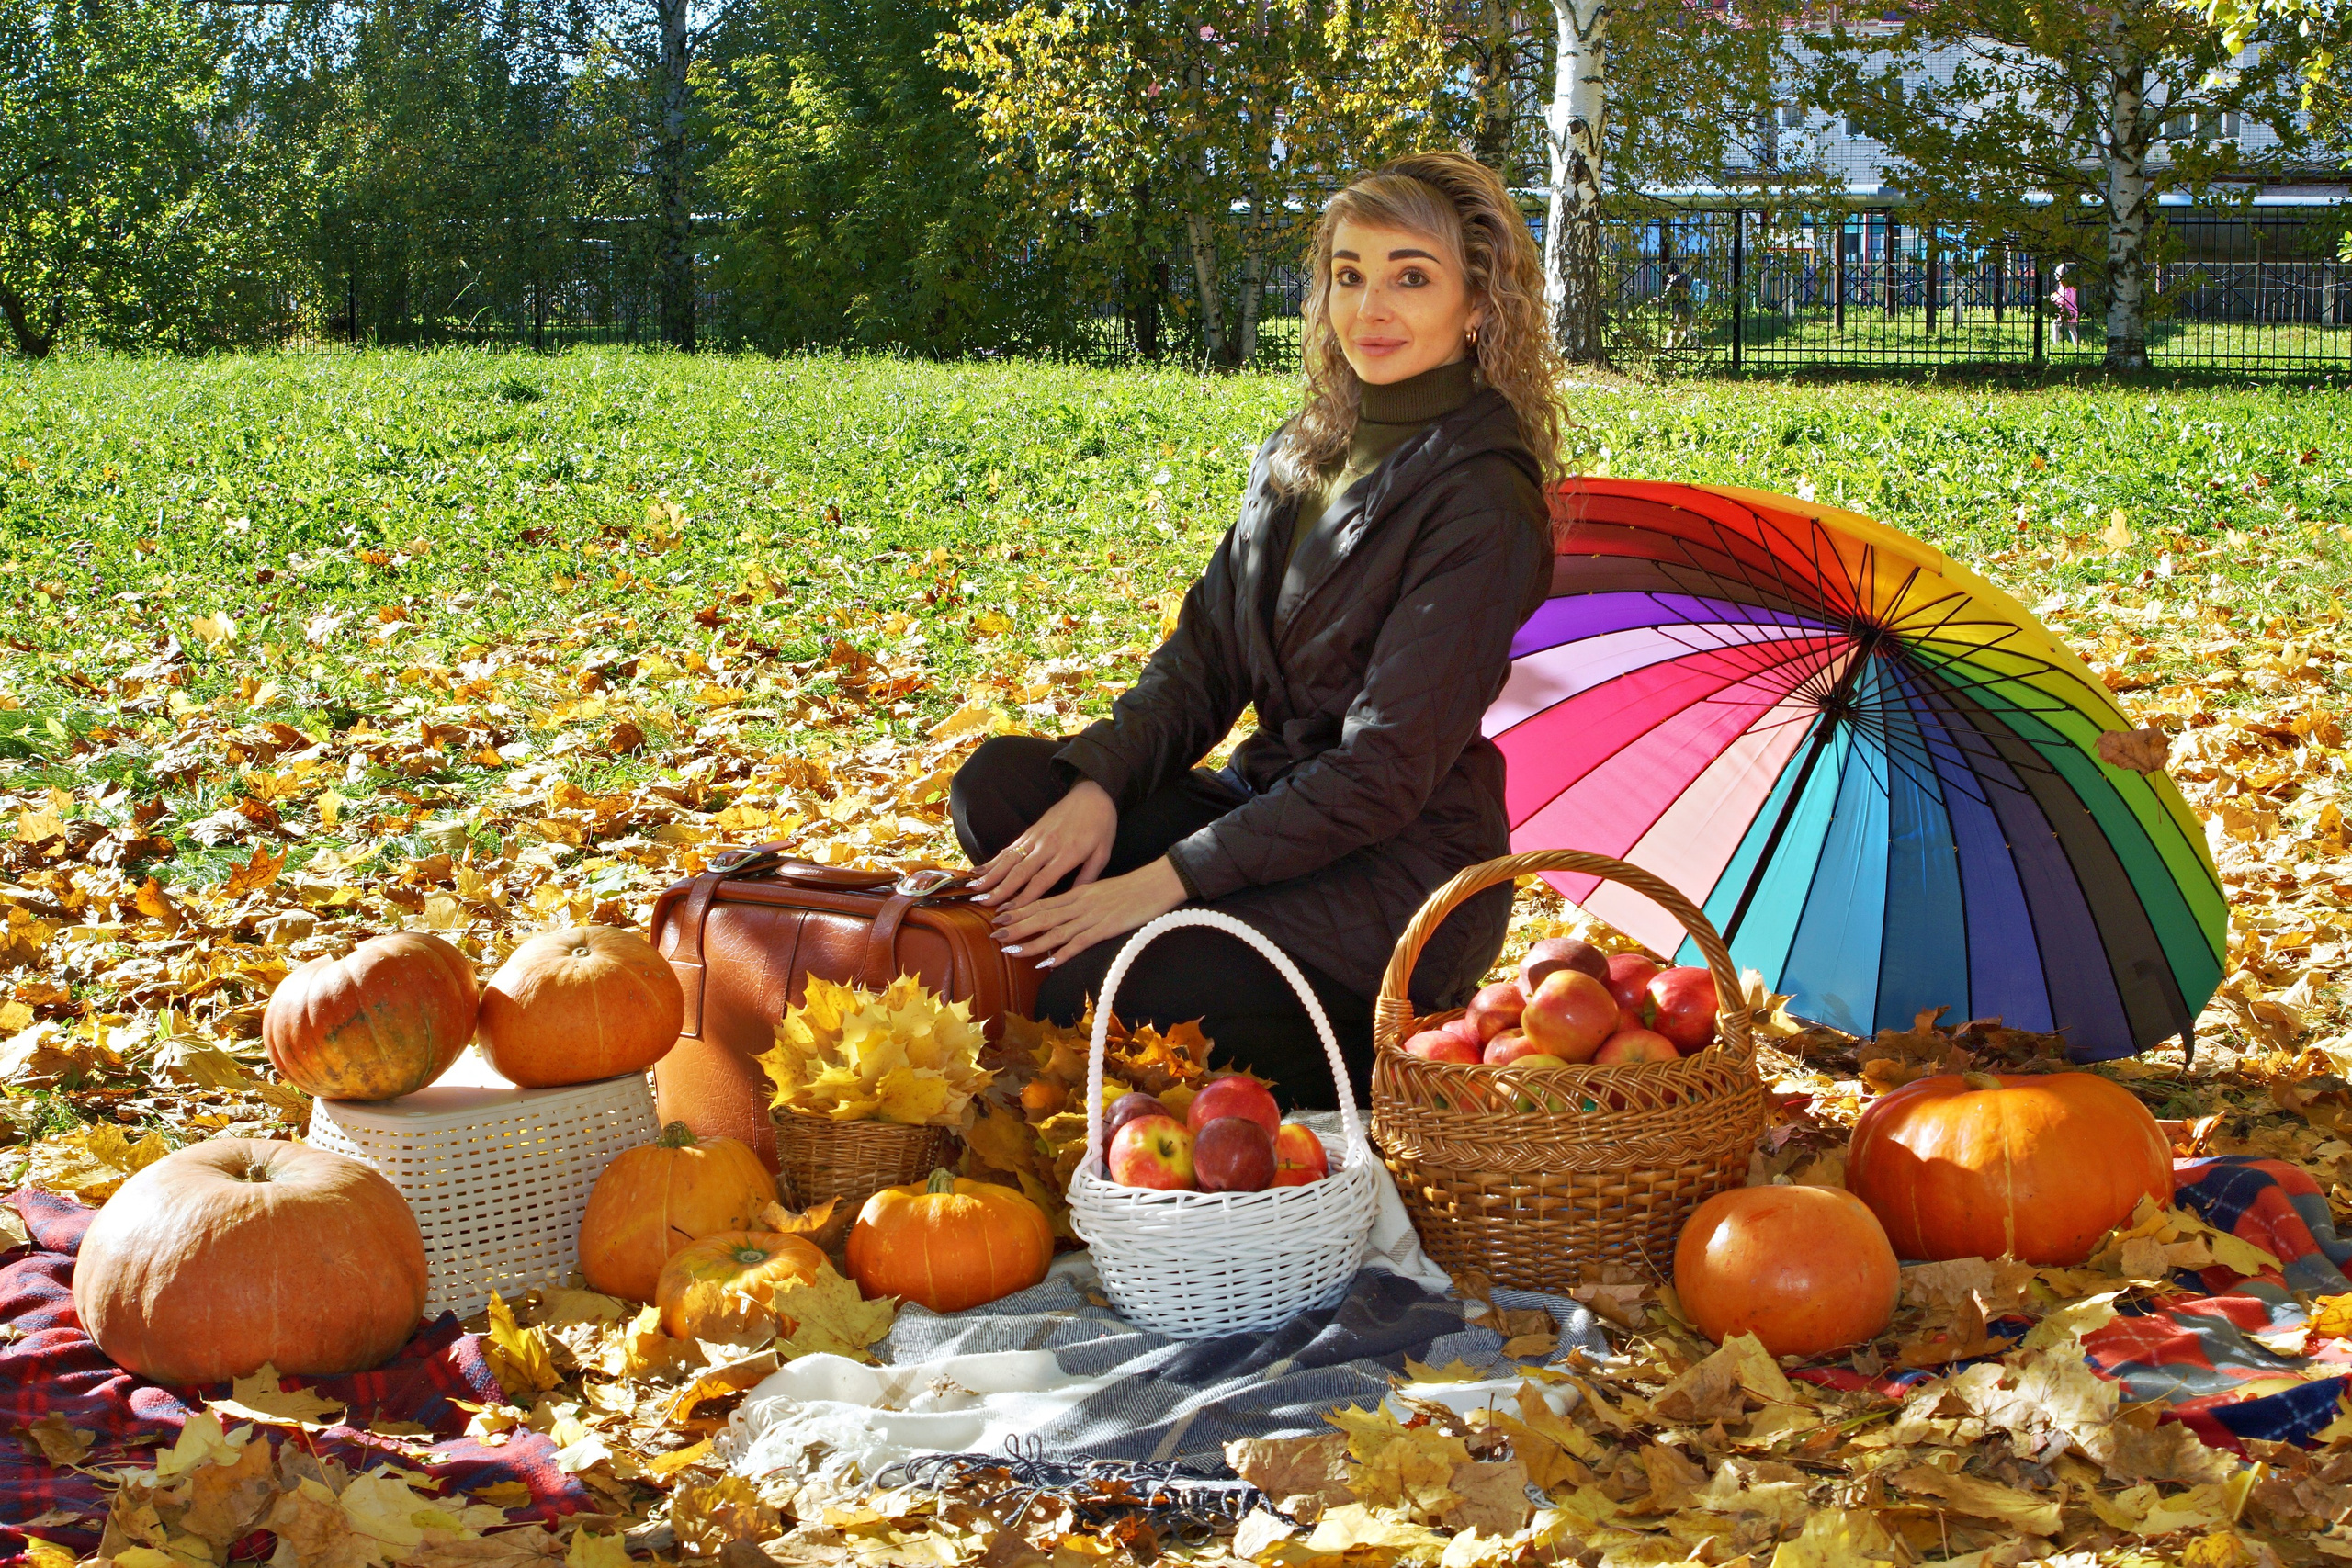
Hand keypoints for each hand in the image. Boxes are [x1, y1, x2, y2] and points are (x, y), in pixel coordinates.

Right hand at [970, 778, 1116, 912]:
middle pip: (1020, 871)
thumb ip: (1088, 876)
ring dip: (990, 875)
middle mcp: (1048, 845)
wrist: (1093, 794)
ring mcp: (1036, 837)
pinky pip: (1009, 848)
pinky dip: (993, 861)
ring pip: (1009, 859)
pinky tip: (978, 870)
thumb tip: (1074, 900)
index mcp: (1067, 853)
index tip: (1010, 912)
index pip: (1042, 880)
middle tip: (984, 904)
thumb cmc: (1101, 826)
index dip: (1024, 898)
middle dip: (1000, 889)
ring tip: (974, 889)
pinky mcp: (1030, 832)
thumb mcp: (1103, 853)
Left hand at [992, 858, 1186, 969]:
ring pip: (1055, 930)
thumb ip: (1082, 900)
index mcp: (1078, 892)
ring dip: (1031, 941)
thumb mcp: (1102, 889)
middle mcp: (1080, 903)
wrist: (1158, 882)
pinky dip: (1062, 953)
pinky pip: (1080, 942)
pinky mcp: (1106, 928)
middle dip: (1016, 926)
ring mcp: (1092, 916)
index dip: (1019, 910)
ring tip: (1010, 950)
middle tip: (994, 935)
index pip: (1042, 901)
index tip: (999, 916)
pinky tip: (1048, 963)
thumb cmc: (1132, 888)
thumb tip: (1064, 913)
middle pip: (1042, 915)